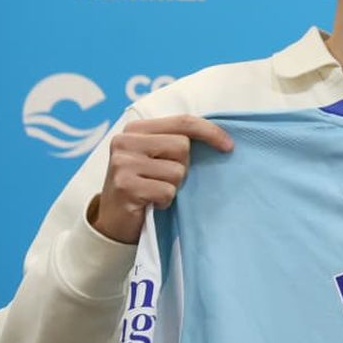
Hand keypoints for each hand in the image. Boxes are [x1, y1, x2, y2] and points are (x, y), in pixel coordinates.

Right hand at [89, 115, 234, 243]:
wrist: (113, 220)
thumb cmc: (144, 185)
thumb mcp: (156, 156)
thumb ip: (176, 141)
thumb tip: (222, 138)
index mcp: (135, 129)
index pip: (182, 121)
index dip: (210, 132)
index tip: (229, 146)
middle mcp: (125, 141)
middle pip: (182, 146)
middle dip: (183, 166)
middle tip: (164, 179)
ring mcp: (123, 164)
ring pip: (177, 171)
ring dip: (174, 186)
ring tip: (155, 191)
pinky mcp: (125, 186)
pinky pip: (167, 191)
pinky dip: (165, 201)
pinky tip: (152, 202)